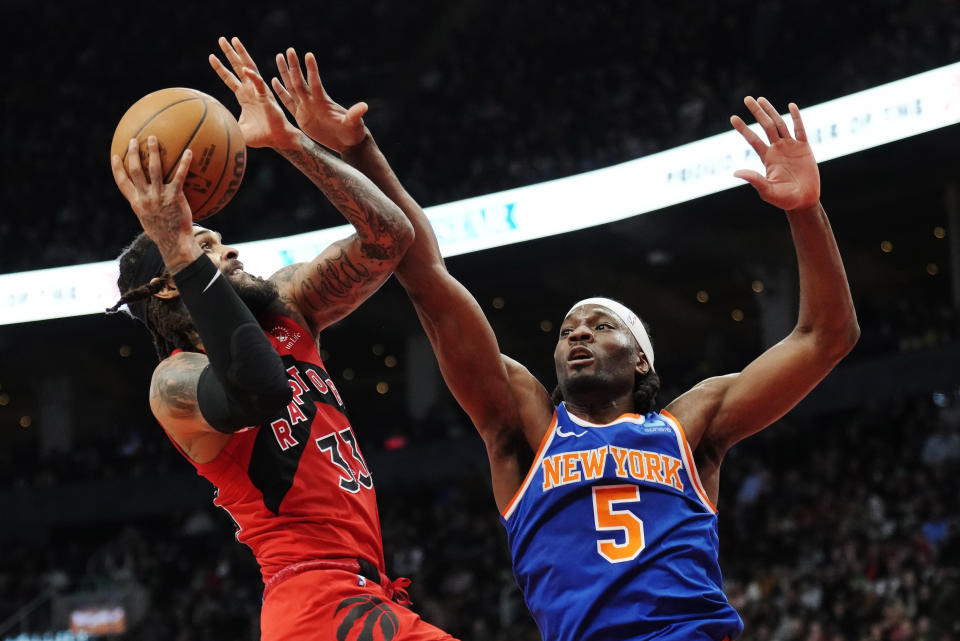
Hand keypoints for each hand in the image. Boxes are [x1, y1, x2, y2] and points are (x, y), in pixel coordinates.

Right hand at [111, 136, 197, 263]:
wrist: (174, 243)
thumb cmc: (164, 233)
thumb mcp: (148, 220)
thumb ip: (146, 207)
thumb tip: (148, 201)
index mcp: (136, 203)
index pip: (122, 182)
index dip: (117, 168)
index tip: (116, 156)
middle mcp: (145, 197)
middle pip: (135, 170)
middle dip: (133, 153)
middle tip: (134, 140)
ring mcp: (159, 196)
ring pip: (153, 169)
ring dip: (153, 152)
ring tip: (154, 138)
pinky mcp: (174, 197)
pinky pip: (179, 176)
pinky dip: (184, 163)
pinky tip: (189, 152)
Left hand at [209, 36, 299, 148]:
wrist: (277, 139)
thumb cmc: (261, 137)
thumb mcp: (238, 129)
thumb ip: (226, 125)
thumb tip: (211, 128)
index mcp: (244, 96)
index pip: (229, 78)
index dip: (220, 67)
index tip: (211, 56)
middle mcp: (251, 90)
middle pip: (237, 67)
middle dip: (229, 53)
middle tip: (222, 39)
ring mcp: (259, 91)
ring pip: (249, 68)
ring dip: (241, 54)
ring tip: (234, 40)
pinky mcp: (266, 96)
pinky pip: (259, 83)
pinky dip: (252, 76)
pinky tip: (244, 69)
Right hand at [272, 47, 367, 152]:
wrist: (347, 142)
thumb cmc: (352, 132)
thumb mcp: (353, 123)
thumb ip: (355, 115)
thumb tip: (365, 107)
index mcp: (323, 102)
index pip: (315, 83)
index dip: (312, 70)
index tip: (309, 55)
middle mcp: (313, 102)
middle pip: (299, 81)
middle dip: (294, 66)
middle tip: (289, 50)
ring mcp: (306, 107)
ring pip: (291, 87)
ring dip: (285, 73)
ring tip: (279, 56)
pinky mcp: (301, 117)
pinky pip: (288, 102)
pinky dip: (281, 92)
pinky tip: (274, 80)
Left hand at [731, 97, 819, 211]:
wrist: (803, 201)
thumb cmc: (784, 199)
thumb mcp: (767, 191)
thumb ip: (754, 180)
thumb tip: (735, 173)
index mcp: (767, 158)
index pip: (752, 139)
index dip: (743, 128)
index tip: (732, 117)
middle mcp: (777, 149)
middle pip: (765, 126)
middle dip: (756, 112)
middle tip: (747, 98)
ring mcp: (790, 147)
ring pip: (779, 124)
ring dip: (771, 111)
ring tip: (761, 99)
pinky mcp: (804, 148)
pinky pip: (799, 129)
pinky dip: (796, 118)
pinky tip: (790, 106)